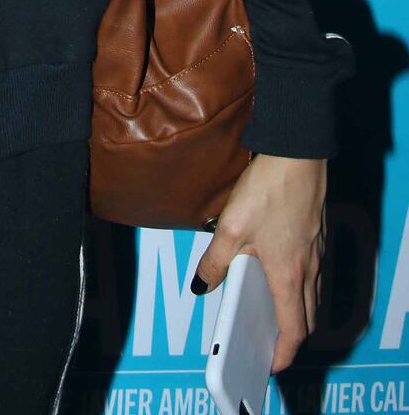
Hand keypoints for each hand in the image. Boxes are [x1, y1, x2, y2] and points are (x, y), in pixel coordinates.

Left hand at [193, 154, 326, 373]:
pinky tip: (276, 273)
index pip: (293, 330)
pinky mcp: (316, 236)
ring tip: (269, 313)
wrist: (298, 154)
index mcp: (289, 275)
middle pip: (307, 318)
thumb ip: (215, 260)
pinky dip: (299, 286)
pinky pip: (312, 273)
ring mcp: (316, 252)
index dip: (283, 353)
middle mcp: (308, 269)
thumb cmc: (269, 190)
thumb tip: (201, 285)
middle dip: (290, 337)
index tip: (270, 364)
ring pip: (311, 295)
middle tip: (268, 343)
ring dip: (296, 311)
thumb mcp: (231, 227)